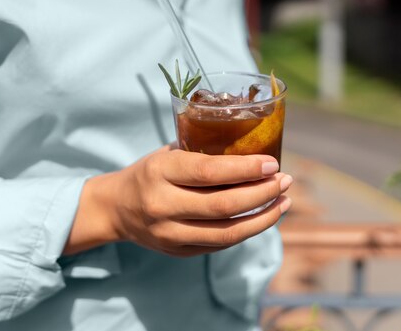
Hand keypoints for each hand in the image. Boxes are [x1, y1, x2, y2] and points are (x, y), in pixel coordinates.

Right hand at [64, 146, 291, 255]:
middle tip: (285, 181)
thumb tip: (254, 149)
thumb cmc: (150, 173)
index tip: (273, 163)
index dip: (245, 169)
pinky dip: (247, 231)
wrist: (115, 209)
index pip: (208, 172)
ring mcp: (169, 233)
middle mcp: (162, 205)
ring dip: (263, 218)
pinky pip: (220, 244)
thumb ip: (203, 153)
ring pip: (227, 232)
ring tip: (284, 202)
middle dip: (262, 193)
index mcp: (159, 171)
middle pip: (223, 205)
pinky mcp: (177, 252)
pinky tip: (264, 216)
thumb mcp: (168, 154)